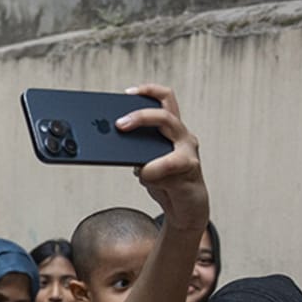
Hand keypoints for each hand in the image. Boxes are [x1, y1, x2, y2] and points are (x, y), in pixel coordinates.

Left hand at [118, 84, 207, 233]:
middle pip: (165, 110)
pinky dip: (152, 170)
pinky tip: (144, 176)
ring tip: (128, 142)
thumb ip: (134, 153)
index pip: (165, 100)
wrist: (186, 209)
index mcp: (171, 131)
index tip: (127, 93)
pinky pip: (168, 163)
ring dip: (145, 130)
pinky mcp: (191, 167)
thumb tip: (110, 144)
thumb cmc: (167, 184)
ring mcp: (188, 149)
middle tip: (119, 124)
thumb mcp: (145, 165)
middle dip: (140, 114)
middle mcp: (182, 135)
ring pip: (170, 126)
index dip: (149, 91)